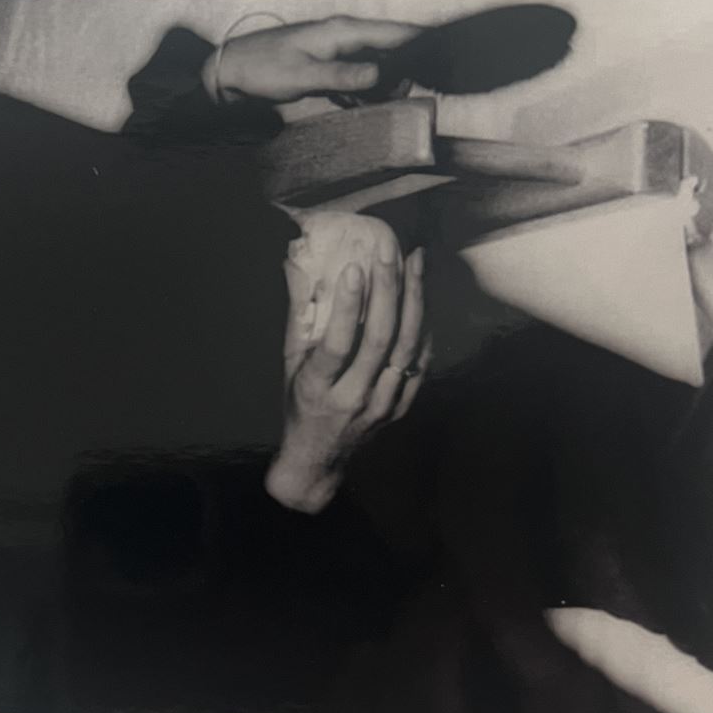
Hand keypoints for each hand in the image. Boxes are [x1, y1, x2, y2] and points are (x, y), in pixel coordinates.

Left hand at [210, 16, 421, 105]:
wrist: (232, 71)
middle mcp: (346, 36)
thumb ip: (343, 76)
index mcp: (344, 31)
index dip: (422, 46)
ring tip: (383, 103)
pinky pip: (360, 77)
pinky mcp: (331, 65)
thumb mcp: (304, 76)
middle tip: (408, 98)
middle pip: (393, 51)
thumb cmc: (264, 69)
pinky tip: (360, 103)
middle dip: (405, 73)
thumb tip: (380, 77)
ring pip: (378, 66)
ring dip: (385, 86)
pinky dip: (365, 91)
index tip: (445, 64)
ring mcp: (339, 50)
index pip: (396, 33)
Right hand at [267, 243, 428, 513]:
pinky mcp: (401, 408)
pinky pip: (420, 363)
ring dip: (414, 301)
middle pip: (380, 339)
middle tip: (391, 252)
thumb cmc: (299, 404)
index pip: (339, 343)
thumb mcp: (289, 364)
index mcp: (319, 387)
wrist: (319, 460)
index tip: (356, 267)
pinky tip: (424, 297)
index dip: (350, 305)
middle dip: (388, 290)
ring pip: (406, 348)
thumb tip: (295, 266)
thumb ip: (297, 316)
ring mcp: (382, 405)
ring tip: (415, 263)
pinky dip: (424, 328)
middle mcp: (353, 398)